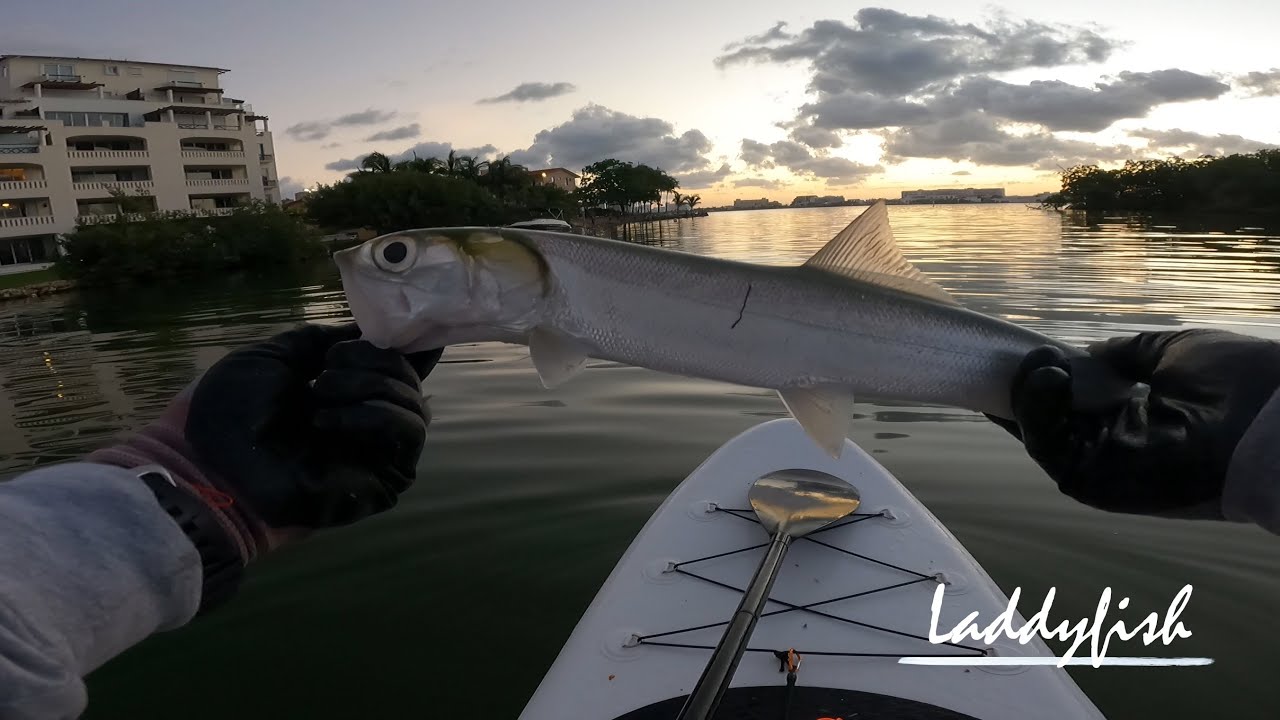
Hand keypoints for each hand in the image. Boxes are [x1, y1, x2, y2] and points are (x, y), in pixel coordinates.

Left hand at [185, 323, 441, 532]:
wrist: (209, 465)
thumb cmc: (231, 411)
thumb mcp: (274, 355)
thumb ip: (321, 340)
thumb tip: (367, 331)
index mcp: (343, 390)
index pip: (397, 365)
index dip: (401, 345)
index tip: (386, 329)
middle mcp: (367, 419)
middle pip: (410, 377)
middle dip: (375, 359)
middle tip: (328, 365)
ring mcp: (379, 451)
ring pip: (416, 404)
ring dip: (372, 385)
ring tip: (319, 391)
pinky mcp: (387, 479)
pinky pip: (409, 434)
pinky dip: (376, 415)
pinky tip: (327, 419)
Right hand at [991, 329, 1279, 514]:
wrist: (1269, 424)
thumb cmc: (1234, 383)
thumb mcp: (1174, 353)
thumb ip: (1129, 354)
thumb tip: (1088, 352)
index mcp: (1137, 419)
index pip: (1077, 402)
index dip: (1050, 379)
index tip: (1030, 354)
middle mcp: (1114, 447)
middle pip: (1051, 421)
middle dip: (1028, 388)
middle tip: (1019, 356)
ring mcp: (1101, 467)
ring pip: (1043, 435)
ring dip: (1029, 397)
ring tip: (1037, 363)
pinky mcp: (1092, 482)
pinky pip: (1050, 448)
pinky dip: (1036, 414)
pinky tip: (1048, 379)